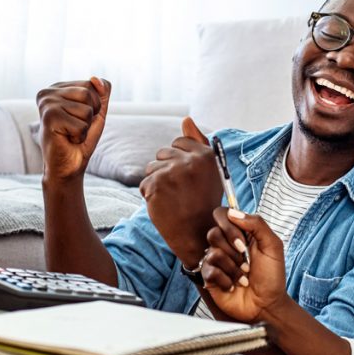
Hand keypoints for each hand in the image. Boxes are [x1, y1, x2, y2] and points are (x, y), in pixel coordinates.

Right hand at [36, 77, 109, 181]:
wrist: (68, 165)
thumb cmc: (81, 138)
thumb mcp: (97, 112)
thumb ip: (101, 92)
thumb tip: (95, 78)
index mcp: (58, 87)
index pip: (92, 84)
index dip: (94, 105)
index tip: (80, 118)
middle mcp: (48, 92)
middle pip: (89, 93)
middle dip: (91, 115)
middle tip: (76, 127)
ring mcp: (46, 104)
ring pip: (86, 109)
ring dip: (85, 127)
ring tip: (71, 133)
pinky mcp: (48, 118)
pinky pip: (81, 125)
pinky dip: (80, 136)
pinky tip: (67, 139)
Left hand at [138, 117, 222, 267]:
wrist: (198, 235)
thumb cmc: (203, 203)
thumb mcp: (209, 171)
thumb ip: (198, 142)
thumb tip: (185, 118)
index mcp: (206, 155)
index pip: (179, 142)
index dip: (178, 159)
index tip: (186, 177)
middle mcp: (190, 161)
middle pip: (163, 153)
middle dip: (166, 170)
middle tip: (180, 191)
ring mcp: (172, 172)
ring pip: (151, 168)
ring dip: (157, 182)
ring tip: (173, 199)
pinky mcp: (156, 186)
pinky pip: (144, 184)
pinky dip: (151, 196)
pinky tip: (165, 206)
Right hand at [201, 208, 286, 322]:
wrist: (267, 304)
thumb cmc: (272, 276)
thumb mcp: (273, 246)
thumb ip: (257, 224)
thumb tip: (233, 212)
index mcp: (240, 234)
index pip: (222, 215)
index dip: (229, 226)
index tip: (243, 242)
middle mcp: (225, 245)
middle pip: (213, 233)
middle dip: (233, 250)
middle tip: (246, 262)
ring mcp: (216, 261)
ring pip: (212, 252)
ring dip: (233, 267)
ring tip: (243, 276)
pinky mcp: (210, 277)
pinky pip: (209, 270)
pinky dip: (226, 279)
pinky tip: (234, 285)